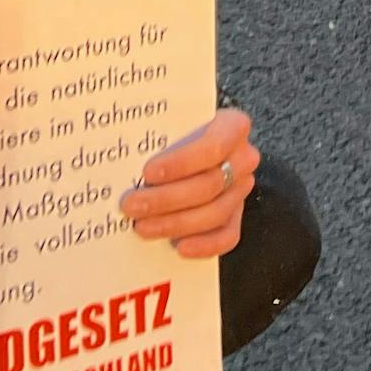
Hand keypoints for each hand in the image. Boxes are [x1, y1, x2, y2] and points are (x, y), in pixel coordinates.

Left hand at [119, 108, 257, 258]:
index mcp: (233, 126)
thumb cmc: (178, 133)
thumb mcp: (173, 123)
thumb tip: (127, 149)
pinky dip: (204, 245)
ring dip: (175, 223)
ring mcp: (240, 189)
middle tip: (131, 205)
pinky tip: (178, 247)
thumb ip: (158, 132)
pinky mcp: (235, 216)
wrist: (192, 146)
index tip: (148, 172)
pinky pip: (228, 235)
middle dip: (166, 199)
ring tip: (141, 226)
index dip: (181, 163)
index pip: (213, 146)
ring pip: (215, 213)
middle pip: (209, 185)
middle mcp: (243, 158)